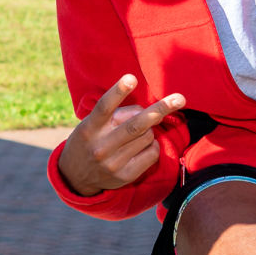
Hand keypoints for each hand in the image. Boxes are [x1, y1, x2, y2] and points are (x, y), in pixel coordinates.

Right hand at [55, 75, 182, 197]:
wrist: (76, 177)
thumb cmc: (89, 141)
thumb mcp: (91, 125)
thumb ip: (115, 115)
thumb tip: (146, 110)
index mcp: (89, 129)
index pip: (104, 107)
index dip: (118, 91)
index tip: (131, 78)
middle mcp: (101, 146)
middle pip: (135, 125)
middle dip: (159, 110)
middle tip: (179, 99)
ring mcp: (113, 163)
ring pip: (147, 137)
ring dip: (150, 130)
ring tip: (141, 132)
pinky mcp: (125, 176)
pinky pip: (152, 153)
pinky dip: (153, 145)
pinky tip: (144, 146)